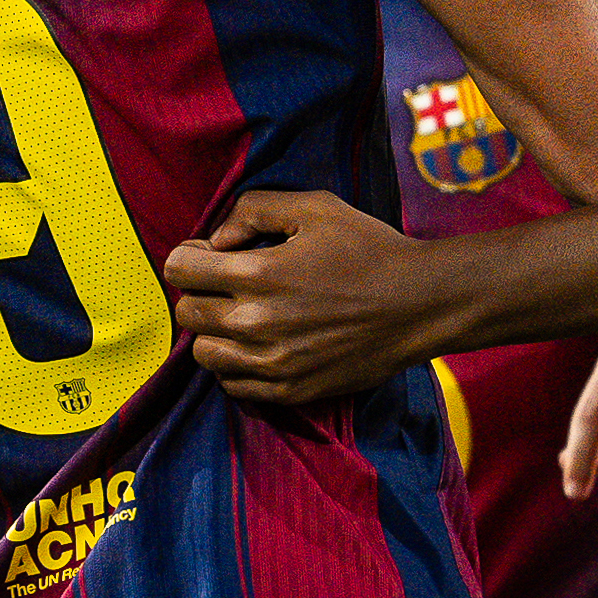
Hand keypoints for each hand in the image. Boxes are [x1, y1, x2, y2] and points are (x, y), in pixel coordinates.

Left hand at [165, 191, 442, 402]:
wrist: (418, 304)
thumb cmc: (369, 248)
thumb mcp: (315, 207)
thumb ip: (255, 210)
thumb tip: (218, 240)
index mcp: (259, 273)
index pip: (179, 269)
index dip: (189, 255)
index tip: (209, 254)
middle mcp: (256, 322)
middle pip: (187, 312)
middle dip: (200, 291)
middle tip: (229, 282)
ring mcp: (271, 363)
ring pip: (203, 353)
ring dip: (213, 331)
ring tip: (242, 315)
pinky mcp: (288, 390)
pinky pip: (231, 384)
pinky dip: (235, 364)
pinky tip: (261, 343)